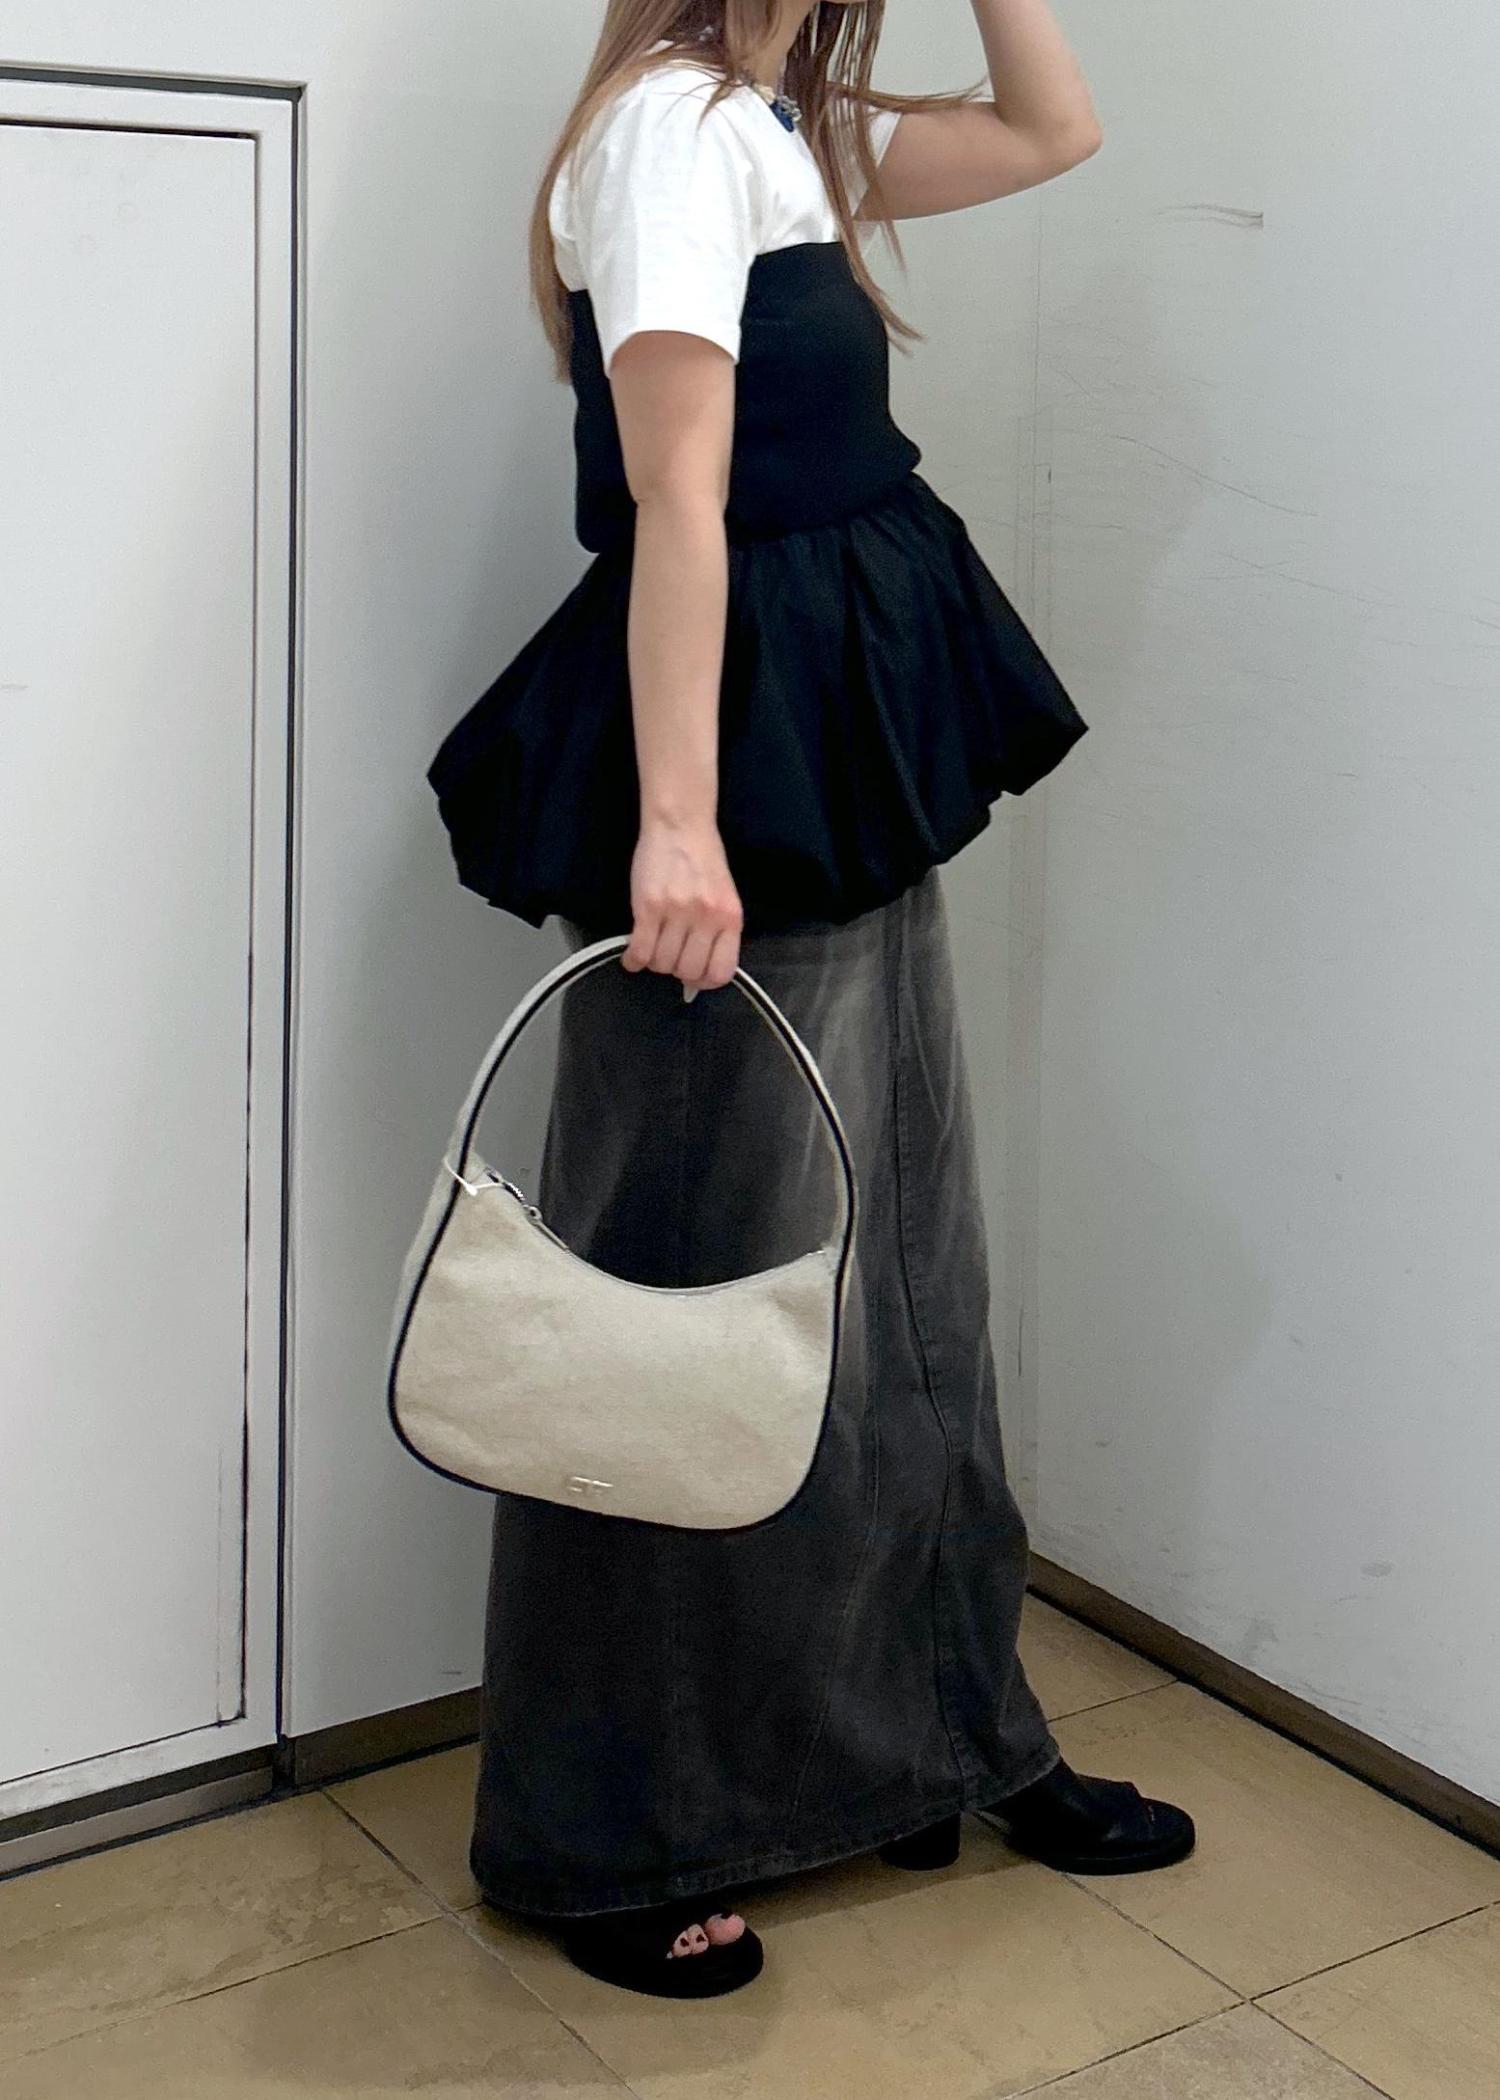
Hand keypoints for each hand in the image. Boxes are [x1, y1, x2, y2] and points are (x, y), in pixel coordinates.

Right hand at [624, 818, 742, 994]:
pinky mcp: (648, 906)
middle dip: (675, 970)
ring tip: (651, 947)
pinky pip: (640, 950)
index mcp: (731, 919)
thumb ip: (717, 933)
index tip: (693, 978)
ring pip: (662, 963)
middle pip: (687, 971)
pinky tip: (631, 955)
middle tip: (668, 955)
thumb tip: (699, 976)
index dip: (704, 981)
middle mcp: (707, 918)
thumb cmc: (703, 860)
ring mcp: (677, 913)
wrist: (681, 825)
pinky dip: (633, 960)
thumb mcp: (723, 898)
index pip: (721, 972)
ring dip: (653, 962)